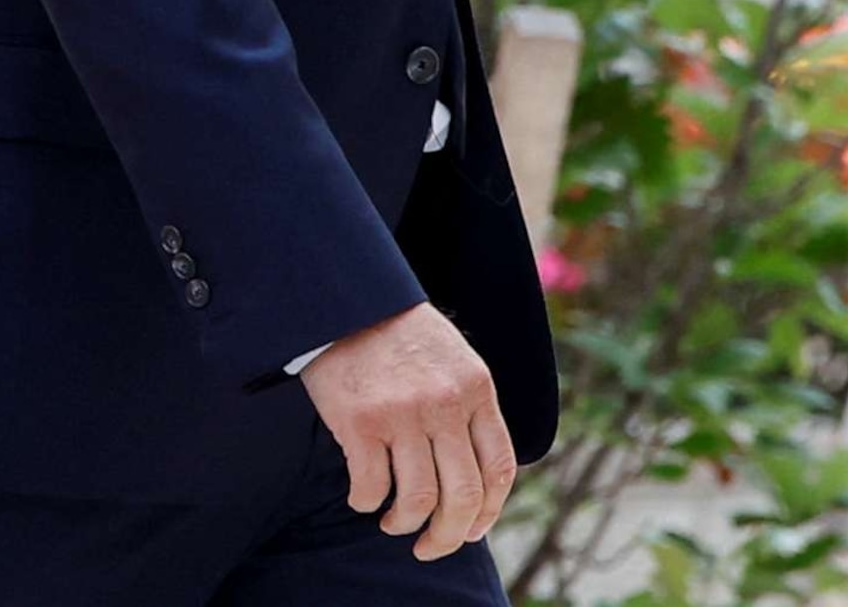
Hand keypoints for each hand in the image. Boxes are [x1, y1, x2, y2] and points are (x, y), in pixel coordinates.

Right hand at [299, 302, 515, 559]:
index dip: (488, 512)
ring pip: (416, 501)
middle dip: (449, 536)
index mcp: (476, 389)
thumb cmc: (401, 337)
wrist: (349, 300)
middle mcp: (445, 404)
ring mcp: (403, 414)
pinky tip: (363, 496)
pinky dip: (366, 502)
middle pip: (462, 496)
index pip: (498, 468)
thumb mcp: (455, 362)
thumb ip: (470, 411)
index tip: (472, 530)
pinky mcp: (361, 421)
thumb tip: (477, 478)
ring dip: (404, 524)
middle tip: (432, 548)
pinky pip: (370, 487)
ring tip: (392, 522)